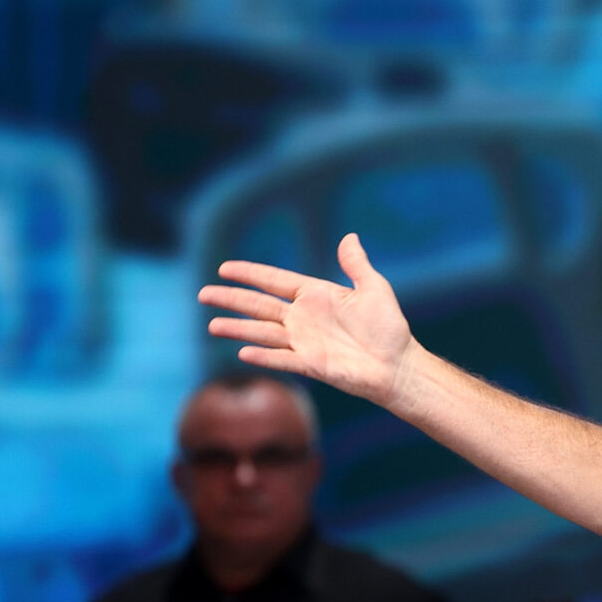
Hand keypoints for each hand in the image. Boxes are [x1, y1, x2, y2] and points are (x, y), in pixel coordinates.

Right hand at [201, 235, 419, 407]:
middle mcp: (304, 318)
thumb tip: (349, 237)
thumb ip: (356, 265)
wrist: (397, 365)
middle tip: (203, 294)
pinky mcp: (311, 364)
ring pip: (263, 333)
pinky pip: (282, 359)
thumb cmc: (388, 327)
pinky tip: (243, 352)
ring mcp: (304, 342)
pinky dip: (264, 356)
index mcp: (315, 295)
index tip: (224, 268)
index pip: (274, 281)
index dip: (250, 274)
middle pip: (259, 306)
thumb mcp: (374, 289)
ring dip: (238, 329)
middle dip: (231, 299)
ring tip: (213, 325)